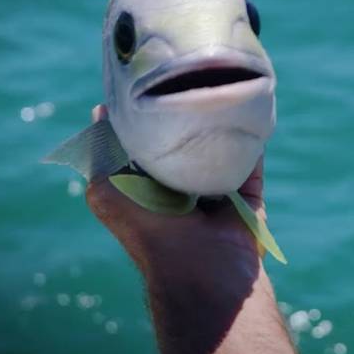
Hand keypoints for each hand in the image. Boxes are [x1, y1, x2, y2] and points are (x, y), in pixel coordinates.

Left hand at [84, 105, 302, 353]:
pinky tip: (249, 117)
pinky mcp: (246, 201)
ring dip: (224, 131)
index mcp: (148, 192)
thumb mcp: (107, 193)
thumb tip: (101, 112)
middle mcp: (182, 194)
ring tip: (224, 95)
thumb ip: (101, 156)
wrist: (201, 271)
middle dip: (189, 122)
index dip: (150, 121)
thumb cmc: (148, 232)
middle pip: (187, 149)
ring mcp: (216, 197)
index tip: (152, 86)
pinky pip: (251, 167)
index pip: (148, 149)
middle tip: (191, 82)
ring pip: (222, 155)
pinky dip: (252, 146)